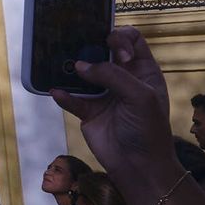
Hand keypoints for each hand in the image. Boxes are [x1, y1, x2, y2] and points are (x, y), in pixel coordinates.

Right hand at [54, 27, 181, 195]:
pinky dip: (63, 94)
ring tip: (62, 65)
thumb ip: (112, 75)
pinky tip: (57, 92)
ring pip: (84, 73)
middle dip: (90, 47)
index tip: (116, 53)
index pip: (131, 40)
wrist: (139, 165)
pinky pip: (72, 98)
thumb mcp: (140, 96)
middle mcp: (122, 78)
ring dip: (73, 68)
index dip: (121, 39)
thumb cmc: (148, 128)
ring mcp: (104, 94)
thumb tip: (81, 66)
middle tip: (81, 50)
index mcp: (142, 70)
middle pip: (103, 51)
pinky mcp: (88, 111)